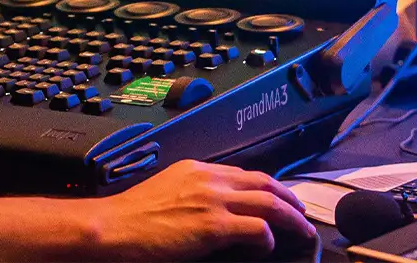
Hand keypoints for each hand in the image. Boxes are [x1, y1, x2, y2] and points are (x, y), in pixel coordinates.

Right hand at [92, 160, 315, 260]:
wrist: (113, 228)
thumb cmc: (132, 217)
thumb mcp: (166, 191)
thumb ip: (191, 193)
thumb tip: (210, 208)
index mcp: (197, 169)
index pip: (244, 173)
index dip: (268, 186)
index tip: (280, 198)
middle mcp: (208, 178)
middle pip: (264, 182)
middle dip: (289, 198)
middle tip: (302, 213)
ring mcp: (212, 200)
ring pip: (269, 202)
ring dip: (291, 218)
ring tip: (303, 231)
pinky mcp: (212, 226)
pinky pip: (257, 228)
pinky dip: (268, 238)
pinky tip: (268, 248)